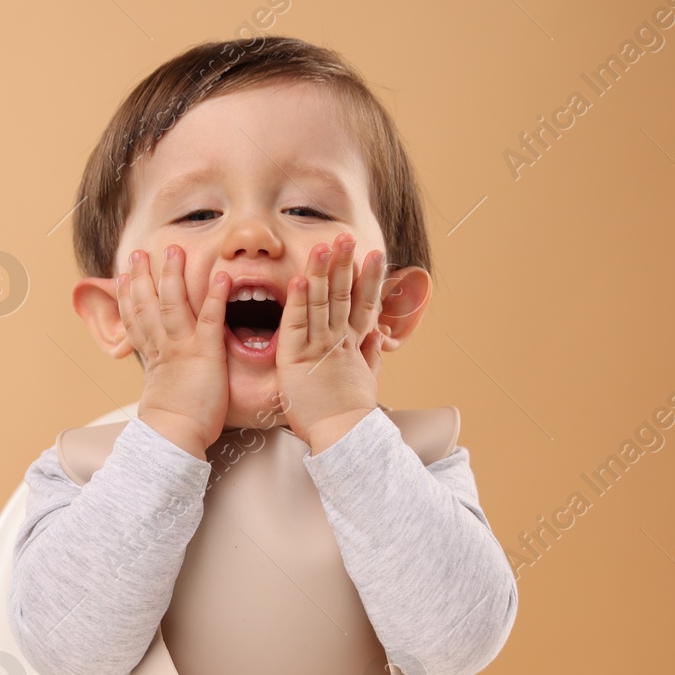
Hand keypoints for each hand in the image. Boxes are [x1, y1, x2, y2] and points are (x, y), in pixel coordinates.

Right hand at [120, 245, 230, 458]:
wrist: (173, 436)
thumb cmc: (172, 425)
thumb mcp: (161, 394)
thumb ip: (163, 378)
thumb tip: (161, 376)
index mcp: (154, 356)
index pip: (136, 320)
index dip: (128, 296)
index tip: (123, 277)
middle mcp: (163, 347)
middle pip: (148, 303)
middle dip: (144, 276)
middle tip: (138, 253)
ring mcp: (182, 347)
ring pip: (172, 302)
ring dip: (173, 274)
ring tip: (174, 249)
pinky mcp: (204, 353)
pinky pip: (209, 318)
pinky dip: (214, 295)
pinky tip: (220, 276)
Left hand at [276, 232, 389, 453]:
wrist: (345, 438)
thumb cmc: (350, 415)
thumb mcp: (366, 380)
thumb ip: (370, 355)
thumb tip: (378, 336)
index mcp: (353, 345)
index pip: (363, 303)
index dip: (369, 277)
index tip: (375, 253)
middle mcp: (338, 340)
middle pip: (343, 294)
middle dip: (345, 264)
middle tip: (346, 236)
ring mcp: (319, 347)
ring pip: (320, 302)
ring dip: (321, 272)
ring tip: (324, 245)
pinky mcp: (296, 358)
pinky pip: (296, 324)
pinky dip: (297, 301)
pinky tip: (299, 279)